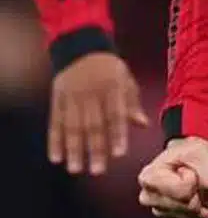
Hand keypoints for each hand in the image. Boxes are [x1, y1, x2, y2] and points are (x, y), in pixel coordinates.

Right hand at [48, 52, 148, 174]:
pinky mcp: (57, 98)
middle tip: (97, 171)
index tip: (119, 154)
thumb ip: (132, 103)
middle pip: (93, 124)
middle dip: (96, 149)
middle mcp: (92, 93)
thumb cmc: (109, 67)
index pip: (116, 114)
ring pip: (72, 127)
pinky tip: (56, 158)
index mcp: (112, 87)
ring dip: (74, 150)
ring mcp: (72, 96)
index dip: (118, 135)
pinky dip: (55, 140)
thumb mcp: (125, 79)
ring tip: (76, 169)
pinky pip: (55, 122)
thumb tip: (143, 125)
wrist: (82, 47)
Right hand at [138, 136, 207, 217]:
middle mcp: (149, 197)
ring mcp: (158, 211)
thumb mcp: (201, 154)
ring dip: (203, 201)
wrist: (188, 158)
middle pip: (189, 207)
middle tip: (195, 177)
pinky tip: (197, 196)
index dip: (194, 178)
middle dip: (201, 192)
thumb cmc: (190, 153)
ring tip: (196, 185)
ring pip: (193, 216)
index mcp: (150, 177)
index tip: (188, 168)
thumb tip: (207, 203)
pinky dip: (202, 211)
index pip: (184, 191)